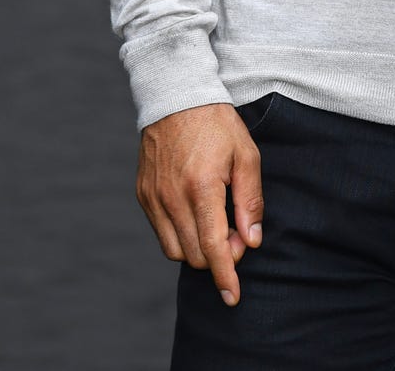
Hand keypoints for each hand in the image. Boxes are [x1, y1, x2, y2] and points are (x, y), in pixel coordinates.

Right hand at [136, 103, 262, 307]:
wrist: (176, 96)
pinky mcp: (143, 195)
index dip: (225, 276)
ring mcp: (153, 198)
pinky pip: (162, 233)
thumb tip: (251, 241)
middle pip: (195, 255)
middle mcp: (172, 197)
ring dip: (198, 248)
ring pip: (176, 250)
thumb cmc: (217, 124)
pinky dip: (180, 234)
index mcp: (201, 186)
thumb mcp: (246, 155)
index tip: (233, 297)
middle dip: (218, 256)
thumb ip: (250, 200)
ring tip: (215, 220)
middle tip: (236, 232)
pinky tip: (195, 211)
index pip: (213, 248)